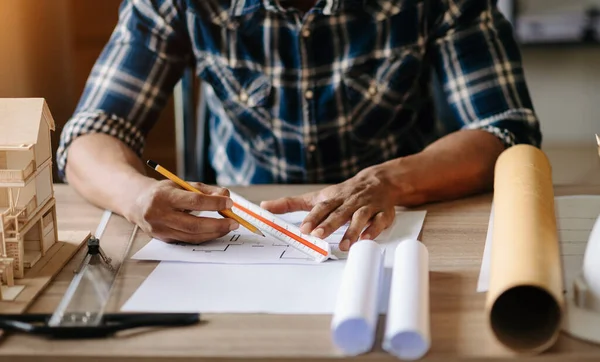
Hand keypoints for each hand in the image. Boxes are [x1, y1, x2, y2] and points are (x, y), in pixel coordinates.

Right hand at [128, 180, 238, 242]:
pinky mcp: (163, 239)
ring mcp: (160, 230)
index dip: (214, 203)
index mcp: (164, 196)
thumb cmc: (164, 191)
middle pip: (193, 225)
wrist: (137, 202)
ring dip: (214, 233)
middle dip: (217, 225)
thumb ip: (205, 190)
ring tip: (228, 227)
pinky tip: (215, 231)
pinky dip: (204, 236)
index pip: (193, 201)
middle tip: (234, 222)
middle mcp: (160, 215)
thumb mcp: (181, 184)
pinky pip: (188, 240)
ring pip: (192, 236)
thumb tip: (226, 196)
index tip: (229, 203)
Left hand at [261, 165, 398, 250]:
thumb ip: (291, 203)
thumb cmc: (343, 193)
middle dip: (329, 224)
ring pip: (360, 218)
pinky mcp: (383, 214)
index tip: (304, 229)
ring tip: (344, 245)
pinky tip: (367, 240)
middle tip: (318, 236)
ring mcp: (367, 207)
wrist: (378, 182)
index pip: (321, 208)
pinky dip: (374, 230)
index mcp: (333, 198)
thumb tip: (264, 207)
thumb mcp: (317, 196)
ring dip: (352, 231)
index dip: (312, 218)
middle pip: (339, 213)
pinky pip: (379, 221)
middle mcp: (349, 202)